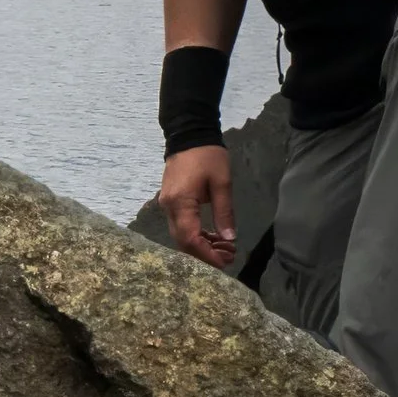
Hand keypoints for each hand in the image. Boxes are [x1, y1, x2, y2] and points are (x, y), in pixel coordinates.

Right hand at [158, 145, 238, 268]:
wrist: (189, 134)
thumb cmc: (208, 156)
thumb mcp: (222, 183)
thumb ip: (224, 212)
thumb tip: (229, 239)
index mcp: (180, 202)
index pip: (190, 238)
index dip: (207, 254)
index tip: (225, 262)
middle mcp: (169, 207)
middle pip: (183, 241)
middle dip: (205, 253)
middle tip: (229, 257)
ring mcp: (167, 205)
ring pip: (182, 235)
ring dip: (202, 245)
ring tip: (225, 248)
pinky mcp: (171, 202)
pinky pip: (182, 225)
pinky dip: (197, 234)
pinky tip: (213, 236)